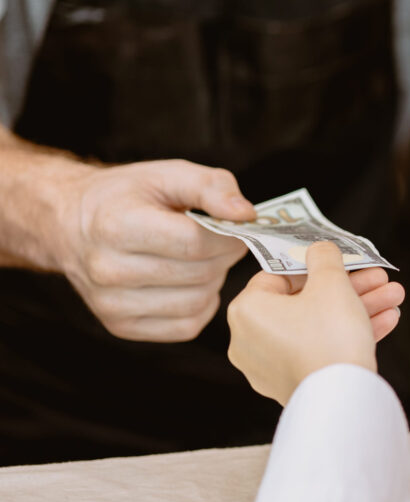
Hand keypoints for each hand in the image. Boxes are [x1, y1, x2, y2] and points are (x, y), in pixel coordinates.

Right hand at [52, 159, 256, 341]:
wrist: (70, 224)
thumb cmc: (126, 196)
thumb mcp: (167, 174)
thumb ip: (211, 186)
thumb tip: (246, 214)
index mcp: (116, 225)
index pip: (194, 242)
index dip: (228, 235)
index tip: (236, 225)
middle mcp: (107, 270)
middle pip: (199, 273)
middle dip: (223, 256)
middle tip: (220, 240)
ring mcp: (111, 304)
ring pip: (197, 303)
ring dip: (214, 281)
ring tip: (201, 259)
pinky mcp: (121, 327)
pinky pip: (186, 326)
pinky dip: (200, 305)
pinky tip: (189, 282)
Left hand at [227, 242, 405, 404]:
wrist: (341, 399)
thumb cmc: (330, 336)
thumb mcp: (331, 283)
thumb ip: (324, 258)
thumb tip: (319, 250)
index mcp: (247, 310)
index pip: (280, 275)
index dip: (317, 264)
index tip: (344, 261)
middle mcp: (250, 340)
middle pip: (306, 301)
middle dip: (351, 287)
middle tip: (378, 278)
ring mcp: (270, 366)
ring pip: (319, 326)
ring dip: (359, 309)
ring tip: (393, 299)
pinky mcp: (293, 384)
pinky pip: (320, 349)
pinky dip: (348, 335)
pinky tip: (386, 321)